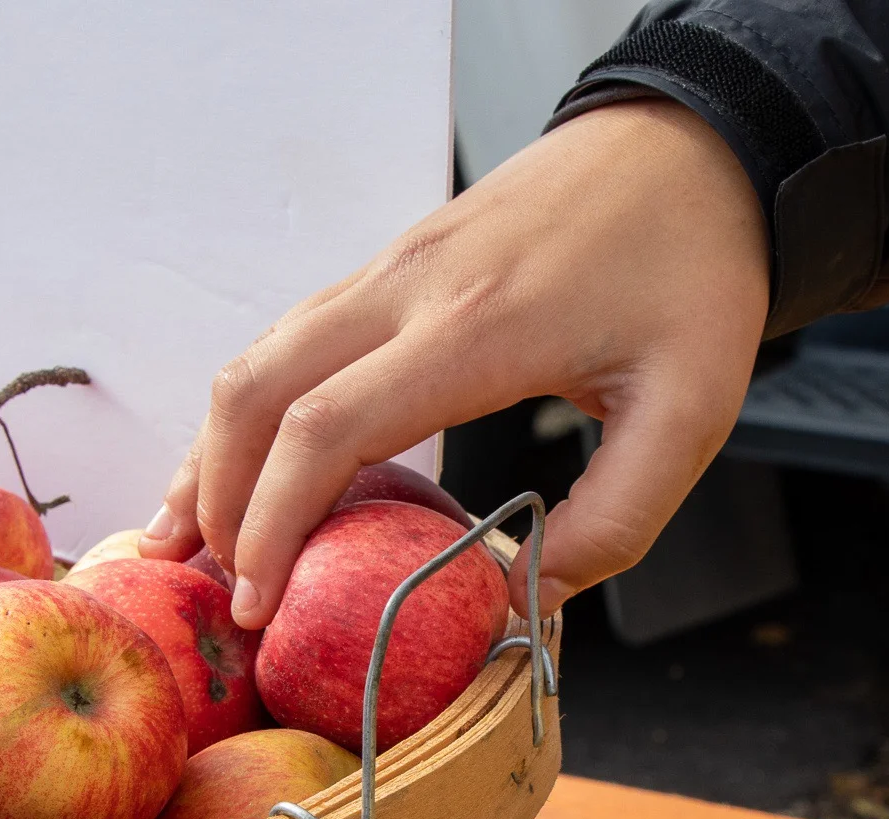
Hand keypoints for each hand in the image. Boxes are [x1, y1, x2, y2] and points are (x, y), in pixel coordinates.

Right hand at [141, 97, 770, 627]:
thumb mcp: (694, 410)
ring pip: (258, 358)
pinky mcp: (394, 262)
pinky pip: (291, 339)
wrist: (688, 147)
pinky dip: (252, 410)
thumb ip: (617, 517)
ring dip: (215, 452)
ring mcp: (390, 267)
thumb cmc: (695, 275)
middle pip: (257, 392)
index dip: (273, 524)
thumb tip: (526, 598)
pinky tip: (250, 464)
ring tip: (194, 541)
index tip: (257, 602)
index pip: (325, 429)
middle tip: (211, 591)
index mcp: (471, 329)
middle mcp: (406, 289)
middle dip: (216, 498)